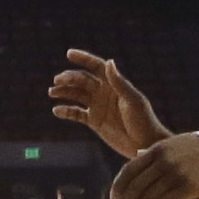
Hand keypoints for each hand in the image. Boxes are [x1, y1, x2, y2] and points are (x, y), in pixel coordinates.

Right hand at [48, 49, 168, 158]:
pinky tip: (57, 110)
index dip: (84, 58)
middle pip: (82, 80)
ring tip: (52, 93)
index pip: (97, 67)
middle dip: (69, 78)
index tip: (69, 53)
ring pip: (76, 95)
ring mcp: (98, 106)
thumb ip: (119, 82)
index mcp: (114, 84)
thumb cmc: (144, 120)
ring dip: (64, 92)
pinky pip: (76, 113)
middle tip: (57, 81)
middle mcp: (104, 92)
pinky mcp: (94, 121)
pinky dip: (66, 111)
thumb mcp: (133, 100)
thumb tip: (109, 62)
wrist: (146, 144)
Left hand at [113, 133, 198, 198]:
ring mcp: (176, 173)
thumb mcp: (175, 143)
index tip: (113, 198)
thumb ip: (157, 152)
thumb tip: (138, 156)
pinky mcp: (189, 186)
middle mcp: (163, 161)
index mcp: (157, 149)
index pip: (129, 169)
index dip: (119, 185)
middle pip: (137, 187)